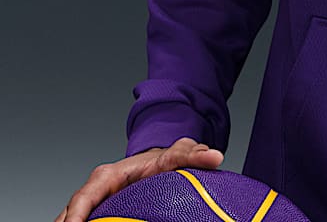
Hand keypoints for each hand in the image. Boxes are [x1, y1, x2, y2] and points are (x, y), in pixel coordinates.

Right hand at [55, 136, 223, 221]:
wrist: (161, 161)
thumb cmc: (166, 159)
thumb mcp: (178, 153)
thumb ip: (194, 154)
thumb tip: (216, 157)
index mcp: (107, 177)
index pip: (83, 198)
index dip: (74, 218)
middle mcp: (94, 191)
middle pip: (68, 216)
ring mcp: (92, 205)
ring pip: (70, 221)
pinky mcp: (96, 217)